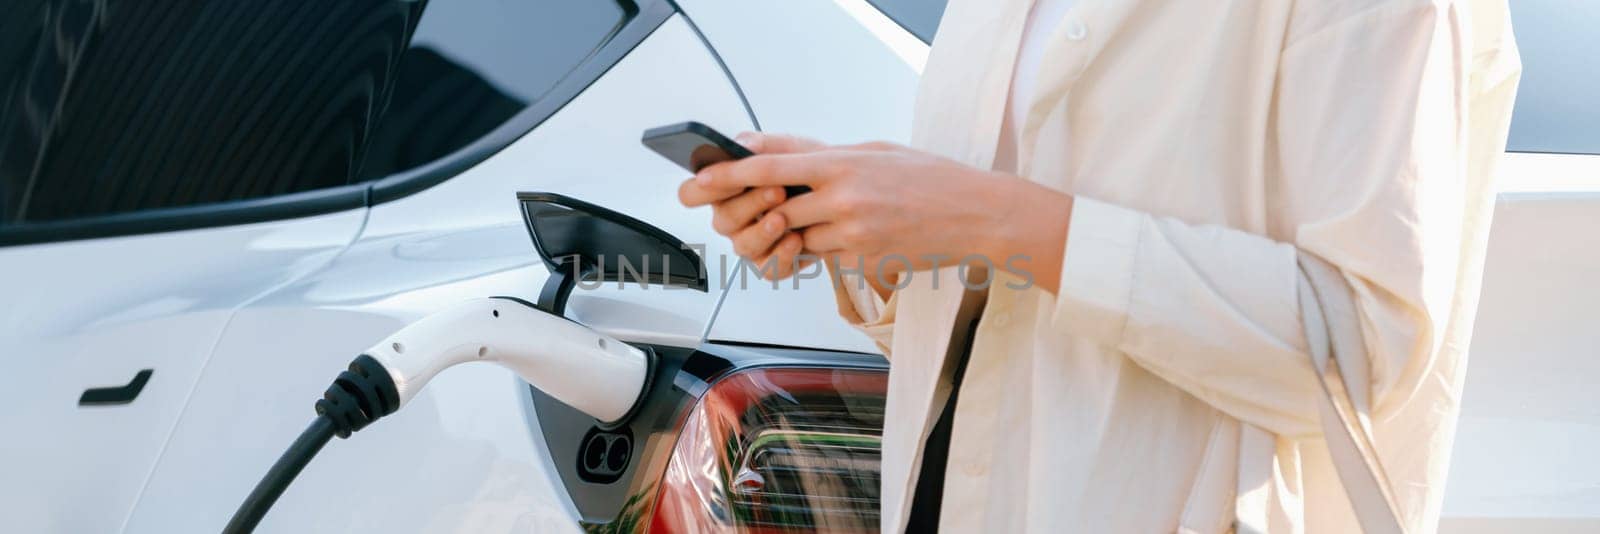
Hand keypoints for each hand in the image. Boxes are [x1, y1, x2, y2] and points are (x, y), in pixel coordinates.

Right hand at [677, 133, 820, 279]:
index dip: (703, 189)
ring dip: (763, 231)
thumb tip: (739, 144)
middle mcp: (734, 218)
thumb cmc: (809, 171)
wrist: (844, 195)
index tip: (726, 177)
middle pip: (722, 220)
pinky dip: (783, 255)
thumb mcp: (789, 149)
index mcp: (726, 189)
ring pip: (743, 246)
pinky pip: (769, 268)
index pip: (692, 193)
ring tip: (784, 217)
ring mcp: (752, 241)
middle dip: (748, 204)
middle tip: (775, 189)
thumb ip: (761, 146)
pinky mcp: (773, 262)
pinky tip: (796, 238)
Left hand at [689, 133, 1074, 291]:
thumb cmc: (930, 178)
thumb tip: (767, 149)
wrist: (977, 214)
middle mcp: (844, 199)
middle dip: (764, 214)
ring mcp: (853, 234)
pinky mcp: (863, 261)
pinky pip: (826, 257)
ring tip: (830, 217)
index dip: (728, 177)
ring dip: (801, 232)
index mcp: (843, 163)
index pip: (770, 170)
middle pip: (777, 211)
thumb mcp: (873, 150)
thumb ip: (818, 153)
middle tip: (761, 209)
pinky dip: (826, 247)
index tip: (700, 183)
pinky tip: (854, 233)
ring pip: (799, 238)